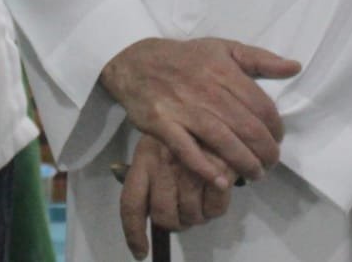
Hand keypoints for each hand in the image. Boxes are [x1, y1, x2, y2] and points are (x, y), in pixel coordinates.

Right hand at [101, 37, 299, 189]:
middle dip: (266, 151)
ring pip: (222, 141)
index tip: (277, 140)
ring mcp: (183, 108)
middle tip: (270, 163)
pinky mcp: (162, 124)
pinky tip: (220, 181)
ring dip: (244, 163)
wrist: (136, 61)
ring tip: (254, 175)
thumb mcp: (223, 48)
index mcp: (224, 70)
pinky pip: (186, 150)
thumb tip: (295, 67)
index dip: (276, 128)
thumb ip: (260, 59)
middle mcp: (206, 90)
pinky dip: (204, 167)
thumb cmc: (186, 58)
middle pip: (247, 127)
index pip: (262, 106)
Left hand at [120, 135, 231, 259]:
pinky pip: (214, 210)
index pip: (131, 204)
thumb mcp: (159, 143)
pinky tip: (218, 193)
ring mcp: (191, 167)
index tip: (140, 252)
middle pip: (163, 216)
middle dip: (176, 223)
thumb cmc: (186, 127)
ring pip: (190, 216)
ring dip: (197, 216)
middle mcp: (163, 164)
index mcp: (144, 157)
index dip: (134, 234)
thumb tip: (147, 215)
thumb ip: (150, 174)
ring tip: (202, 200)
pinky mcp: (218, 169)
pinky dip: (216, 208)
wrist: (220, 105)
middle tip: (185, 215)